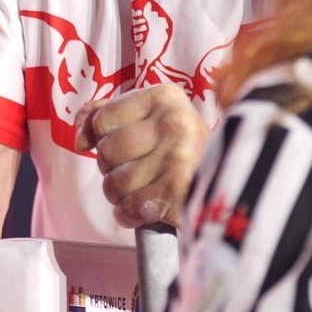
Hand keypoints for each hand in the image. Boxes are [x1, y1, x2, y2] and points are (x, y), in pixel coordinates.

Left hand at [75, 83, 207, 228]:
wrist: (232, 183)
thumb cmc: (181, 150)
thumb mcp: (150, 118)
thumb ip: (107, 114)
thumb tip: (79, 135)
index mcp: (166, 97)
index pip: (101, 119)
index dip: (101, 137)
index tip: (120, 143)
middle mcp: (175, 122)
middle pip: (105, 153)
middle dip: (112, 168)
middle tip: (136, 169)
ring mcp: (179, 157)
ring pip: (114, 184)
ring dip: (120, 195)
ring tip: (143, 188)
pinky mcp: (179, 192)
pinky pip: (129, 208)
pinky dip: (129, 215)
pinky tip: (145, 207)